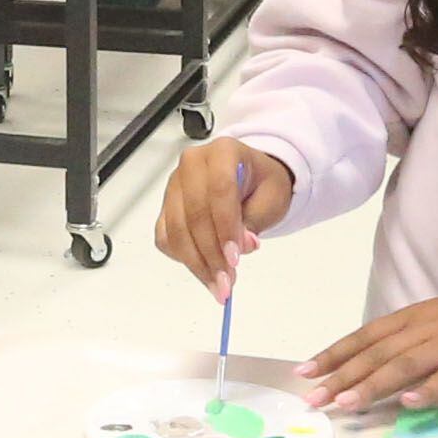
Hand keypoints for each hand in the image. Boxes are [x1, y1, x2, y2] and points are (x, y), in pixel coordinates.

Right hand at [155, 139, 292, 296]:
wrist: (251, 180)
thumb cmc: (262, 185)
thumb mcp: (272, 199)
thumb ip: (255, 220)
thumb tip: (242, 245)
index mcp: (222, 152)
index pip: (220, 190)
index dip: (226, 227)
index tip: (235, 259)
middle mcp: (192, 165)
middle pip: (194, 213)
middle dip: (211, 254)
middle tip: (227, 282)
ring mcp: (174, 186)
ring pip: (176, 229)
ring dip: (196, 263)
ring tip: (217, 285)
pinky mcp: (166, 207)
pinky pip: (165, 237)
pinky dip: (182, 258)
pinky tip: (203, 271)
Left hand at [297, 286, 437, 413]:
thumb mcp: (434, 321)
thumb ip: (404, 342)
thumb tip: (367, 366)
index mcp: (412, 317)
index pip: (365, 336)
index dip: (334, 354)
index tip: (305, 372)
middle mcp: (425, 328)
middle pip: (378, 352)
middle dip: (343, 375)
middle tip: (315, 398)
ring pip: (405, 365)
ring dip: (373, 385)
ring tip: (347, 403)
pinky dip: (428, 390)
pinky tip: (407, 404)